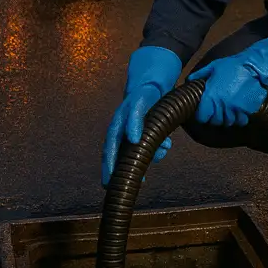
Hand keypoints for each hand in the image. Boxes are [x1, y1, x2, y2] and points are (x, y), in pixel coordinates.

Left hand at [102, 46, 181, 185]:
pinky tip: (135, 137)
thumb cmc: (151, 108)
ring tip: (135, 165)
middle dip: (110, 163)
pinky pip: (134, 114)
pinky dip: (133, 126)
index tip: (109, 186)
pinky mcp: (138, 99)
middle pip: (110, 145)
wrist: (154, 82)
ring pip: (119, 131)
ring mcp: (127, 110)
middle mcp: (120, 121)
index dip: (110, 168)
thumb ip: (153, 142)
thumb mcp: (152, 128)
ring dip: (122, 149)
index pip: (113, 152)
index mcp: (122, 130)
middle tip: (112, 180)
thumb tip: (158, 156)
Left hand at [188, 54, 267, 126]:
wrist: (253, 66)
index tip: (204, 112)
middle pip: (216, 121)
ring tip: (228, 112)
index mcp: (211, 96)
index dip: (202, 115)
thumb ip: (200, 74)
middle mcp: (222, 105)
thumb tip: (189, 80)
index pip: (202, 117)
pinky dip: (240, 118)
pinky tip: (239, 112)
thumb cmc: (232, 65)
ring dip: (228, 118)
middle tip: (216, 111)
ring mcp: (236, 109)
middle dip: (215, 118)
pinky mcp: (248, 110)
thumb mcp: (213, 66)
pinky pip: (242, 120)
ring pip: (229, 122)